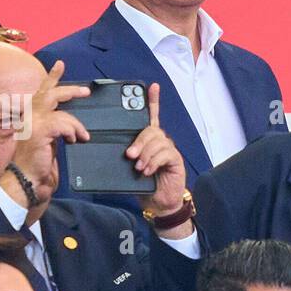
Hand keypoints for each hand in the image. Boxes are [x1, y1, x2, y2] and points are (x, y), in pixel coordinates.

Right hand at [0, 60, 89, 209]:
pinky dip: (73, 132)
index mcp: (29, 116)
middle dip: (69, 90)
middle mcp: (28, 116)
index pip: (40, 92)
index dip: (51, 78)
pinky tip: (75, 140)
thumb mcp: (47, 141)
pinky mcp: (39, 131)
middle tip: (86, 91)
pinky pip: (63, 124)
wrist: (25, 180)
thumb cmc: (35, 165)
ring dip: (76, 125)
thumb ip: (54, 128)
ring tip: (83, 136)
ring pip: (61, 112)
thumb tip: (70, 124)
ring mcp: (32, 122)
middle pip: (50, 94)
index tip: (60, 65)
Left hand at [131, 85, 190, 236]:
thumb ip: (126, 156)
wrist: (158, 203)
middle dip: (139, 141)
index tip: (152, 87)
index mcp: (148, 141)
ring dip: (145, 154)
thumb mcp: (129, 168)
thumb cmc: (143, 185)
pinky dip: (154, 162)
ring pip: (157, 141)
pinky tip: (148, 170)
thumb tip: (115, 150)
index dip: (152, 101)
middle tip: (130, 156)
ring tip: (139, 168)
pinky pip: (165, 153)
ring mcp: (168, 150)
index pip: (151, 116)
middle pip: (151, 130)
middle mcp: (160, 142)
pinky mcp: (175, 160)